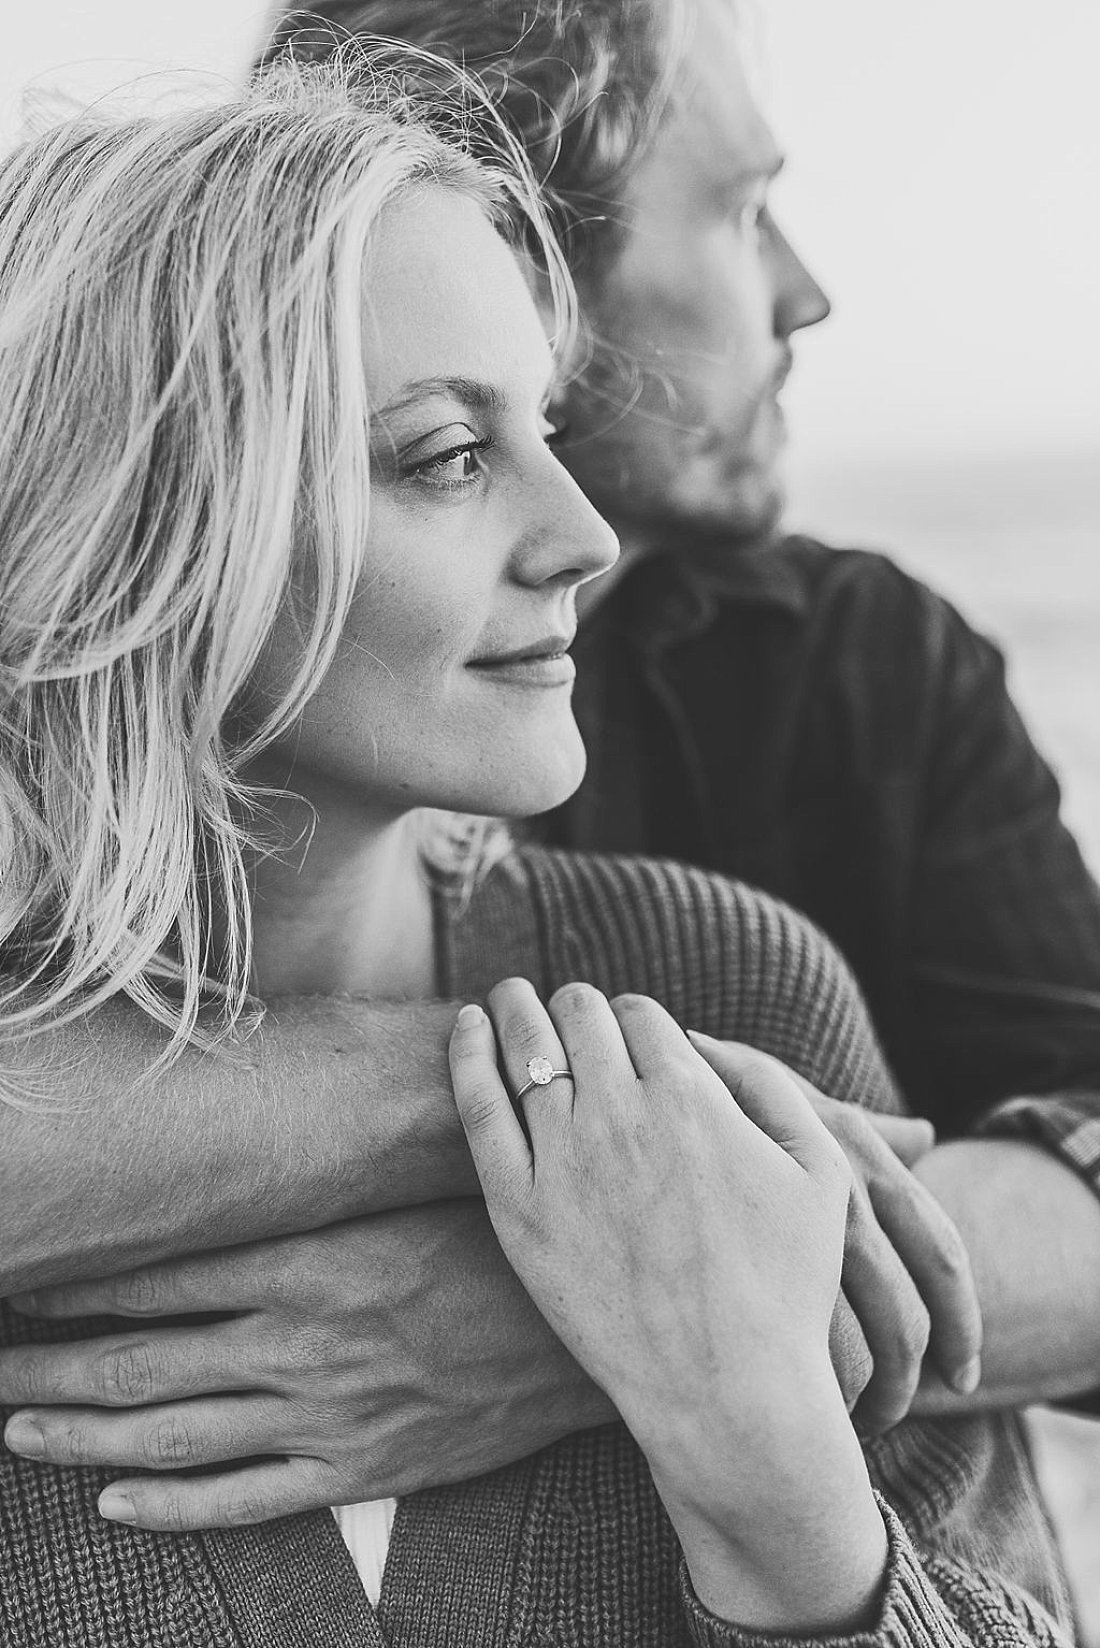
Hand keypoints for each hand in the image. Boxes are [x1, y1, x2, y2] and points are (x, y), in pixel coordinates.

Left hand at [0, 1202, 612, 1529]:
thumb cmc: (501, 1241)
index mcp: (315, 1260)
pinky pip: (246, 1500)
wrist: (591, 1335)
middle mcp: (303, 1341)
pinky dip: (172, 1506)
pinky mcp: (358, 1469)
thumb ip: (328, 1182)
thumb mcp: (413, 1191)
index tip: (29, 1276)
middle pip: (145, 1360)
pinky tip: (113, 1500)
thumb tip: (252, 1150)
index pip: (166, 1275)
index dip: (86, 1282)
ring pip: (175, 1434)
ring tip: (15, 1426)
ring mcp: (326, 1415)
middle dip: (51, 1361)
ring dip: (83, 1434)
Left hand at [450, 980, 887, 1630]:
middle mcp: (621, 1114)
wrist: (729, 1393)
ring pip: (525, 1047)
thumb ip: (773, 1087)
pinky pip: (479, 1109)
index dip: (634, 1018)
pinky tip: (466, 1028)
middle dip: (576, 1006)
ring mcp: (563, 1161)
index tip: (629, 1037)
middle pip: (579, 1016)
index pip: (640, 1013)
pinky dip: (468, 1055)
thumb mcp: (821, 1172)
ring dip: (516, 1011)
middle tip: (567, 1013)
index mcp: (692, 1095)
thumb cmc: (786, 1287)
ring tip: (504, 998)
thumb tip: (705, 1040)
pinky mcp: (519, 1210)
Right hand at [691, 1034, 981, 1433]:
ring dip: (868, 1402)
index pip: (940, 1252)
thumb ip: (844, 1125)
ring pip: (859, 1362)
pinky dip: (810, 1413)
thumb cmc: (681, 1123)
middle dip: (916, 1376)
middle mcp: (832, 1208)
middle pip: (908, 1323)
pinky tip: (791, 1416)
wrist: (586, 1146)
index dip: (962, 1319)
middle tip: (905, 1409)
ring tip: (850, 1424)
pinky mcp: (734, 1309)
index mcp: (850, 1161)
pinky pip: (799, 1380)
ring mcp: (779, 1260)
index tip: (960, 1372)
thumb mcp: (763, 1105)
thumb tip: (926, 1133)